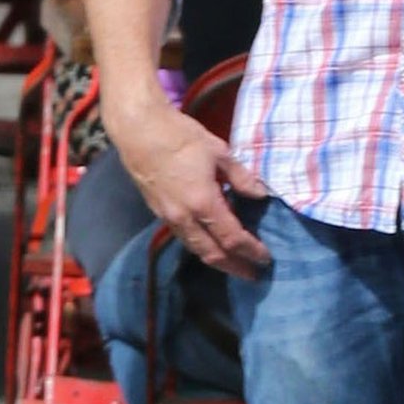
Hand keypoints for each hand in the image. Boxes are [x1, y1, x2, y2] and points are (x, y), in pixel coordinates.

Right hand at [109, 94, 271, 278]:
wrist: (138, 129)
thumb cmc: (180, 136)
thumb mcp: (219, 152)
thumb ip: (241, 177)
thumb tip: (261, 195)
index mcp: (203, 203)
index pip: (232, 238)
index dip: (250, 251)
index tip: (265, 259)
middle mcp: (184, 217)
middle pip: (212, 253)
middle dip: (234, 267)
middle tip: (252, 274)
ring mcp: (167, 216)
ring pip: (195, 248)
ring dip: (216, 260)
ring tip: (235, 264)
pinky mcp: (157, 211)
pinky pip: (183, 237)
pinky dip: (201, 245)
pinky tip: (211, 242)